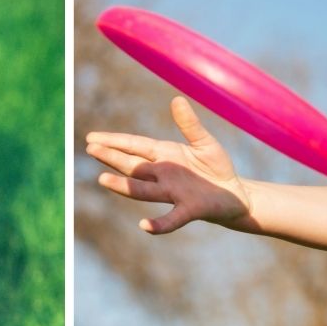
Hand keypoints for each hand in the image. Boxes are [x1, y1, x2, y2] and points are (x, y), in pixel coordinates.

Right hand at [86, 97, 249, 233]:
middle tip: (91, 149)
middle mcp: (163, 175)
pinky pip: (171, 219)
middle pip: (132, 166)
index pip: (135, 147)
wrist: (235, 195)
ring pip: (143, 190)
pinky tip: (144, 225)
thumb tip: (176, 100)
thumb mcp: (203, 142)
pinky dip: (158, 224)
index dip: (114, 142)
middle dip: (112, 158)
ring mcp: (173, 194)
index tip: (91, 138)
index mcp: (164, 156)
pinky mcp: (189, 210)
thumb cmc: (216, 167)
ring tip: (102, 180)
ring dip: (123, 187)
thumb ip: (190, 124)